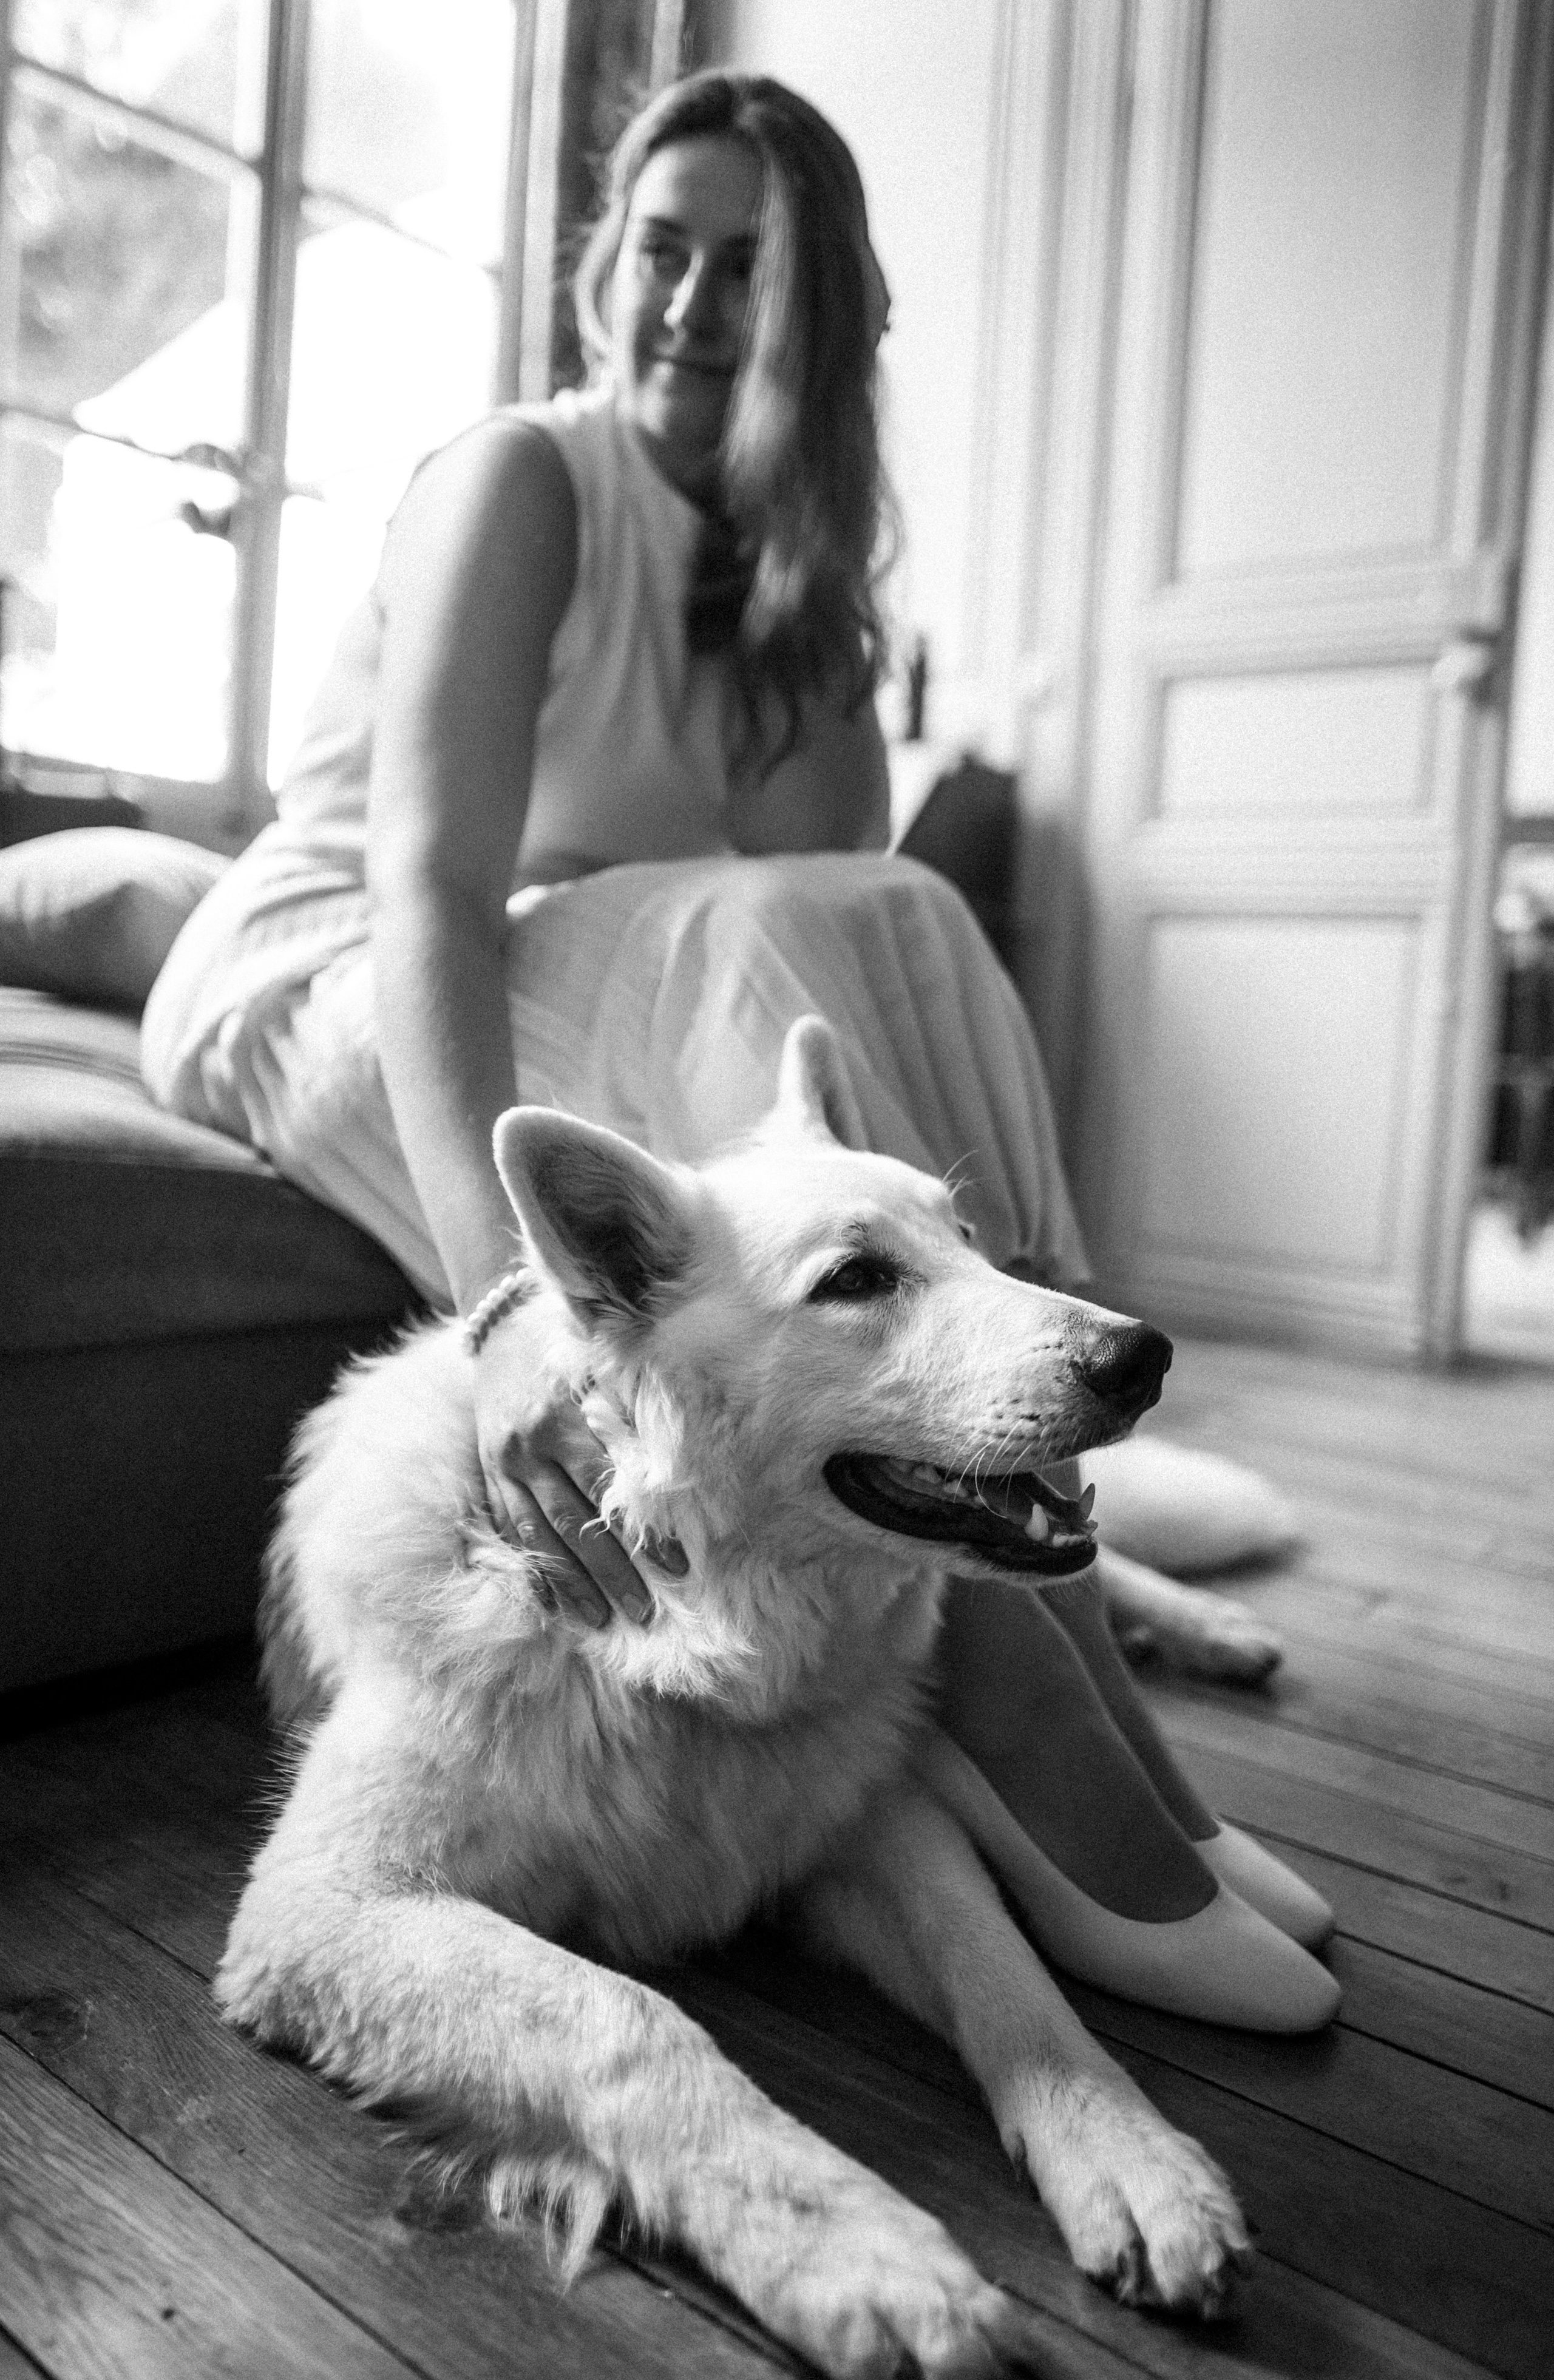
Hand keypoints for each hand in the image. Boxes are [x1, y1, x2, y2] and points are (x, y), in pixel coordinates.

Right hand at [470, 1295, 679, 1626]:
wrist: (503, 1322)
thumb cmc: (573, 1342)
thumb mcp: (607, 1364)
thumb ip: (635, 1412)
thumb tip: (680, 1468)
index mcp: (565, 1413)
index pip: (612, 1486)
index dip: (644, 1530)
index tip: (679, 1569)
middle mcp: (531, 1442)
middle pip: (575, 1520)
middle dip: (612, 1571)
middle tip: (645, 1612)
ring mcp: (504, 1459)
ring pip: (540, 1533)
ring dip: (573, 1581)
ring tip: (602, 1620)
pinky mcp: (490, 1468)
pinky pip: (510, 1526)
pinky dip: (532, 1565)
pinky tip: (553, 1601)